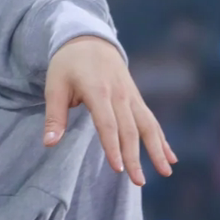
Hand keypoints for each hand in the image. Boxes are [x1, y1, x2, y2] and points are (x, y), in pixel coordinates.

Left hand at [43, 35, 178, 185]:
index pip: (107, 123)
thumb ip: (54, 116)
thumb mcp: (54, 85)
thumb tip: (48, 143)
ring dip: (157, 149)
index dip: (112, 146)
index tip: (118, 168)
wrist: (89, 38)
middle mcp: (118, 93)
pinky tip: (171, 157)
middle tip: (138, 181)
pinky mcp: (136, 97)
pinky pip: (151, 119)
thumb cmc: (67, 64)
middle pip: (129, 129)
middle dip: (135, 156)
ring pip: (147, 124)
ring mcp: (130, 95)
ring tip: (166, 172)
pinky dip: (162, 138)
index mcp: (97, 90)